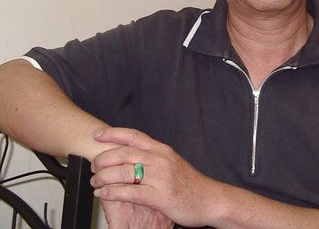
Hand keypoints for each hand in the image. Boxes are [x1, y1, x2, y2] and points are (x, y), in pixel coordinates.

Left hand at [91, 128, 218, 227]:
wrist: (210, 199)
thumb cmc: (190, 183)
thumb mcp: (172, 163)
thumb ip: (153, 157)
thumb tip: (132, 155)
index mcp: (162, 150)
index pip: (134, 135)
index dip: (113, 133)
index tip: (98, 135)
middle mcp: (160, 159)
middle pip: (125, 152)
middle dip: (104, 157)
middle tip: (94, 164)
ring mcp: (160, 177)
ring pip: (124, 171)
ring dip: (104, 176)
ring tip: (95, 181)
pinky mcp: (160, 196)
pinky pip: (130, 192)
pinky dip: (113, 192)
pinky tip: (104, 193)